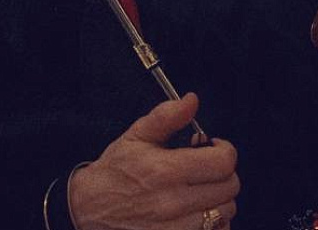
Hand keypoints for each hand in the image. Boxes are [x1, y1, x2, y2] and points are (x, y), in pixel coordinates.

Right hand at [69, 94, 239, 229]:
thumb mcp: (137, 135)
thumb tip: (192, 100)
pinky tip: (198, 212)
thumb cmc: (116, 170)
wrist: (87, 209)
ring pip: (224, 213)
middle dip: (223, 173)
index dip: (224, 150)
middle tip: (206, 169)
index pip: (224, 162)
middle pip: (229, 188)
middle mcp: (173, 203)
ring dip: (219, 199)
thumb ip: (167, 116)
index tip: (211, 148)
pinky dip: (213, 224)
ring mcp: (174, 229)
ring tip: (200, 191)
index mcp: (167, 171)